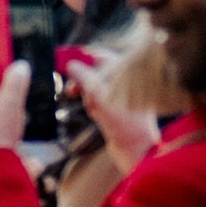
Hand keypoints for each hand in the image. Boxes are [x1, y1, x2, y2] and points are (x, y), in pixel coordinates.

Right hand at [66, 57, 160, 174]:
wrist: (138, 149)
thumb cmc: (124, 121)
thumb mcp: (99, 96)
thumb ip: (83, 77)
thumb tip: (70, 64)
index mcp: (129, 73)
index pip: (102, 57)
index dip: (83, 59)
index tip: (66, 63)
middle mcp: (128, 81)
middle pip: (96, 73)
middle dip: (84, 83)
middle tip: (71, 92)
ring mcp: (124, 96)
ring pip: (96, 88)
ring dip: (88, 97)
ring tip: (93, 110)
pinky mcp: (120, 109)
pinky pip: (100, 101)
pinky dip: (94, 106)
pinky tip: (97, 116)